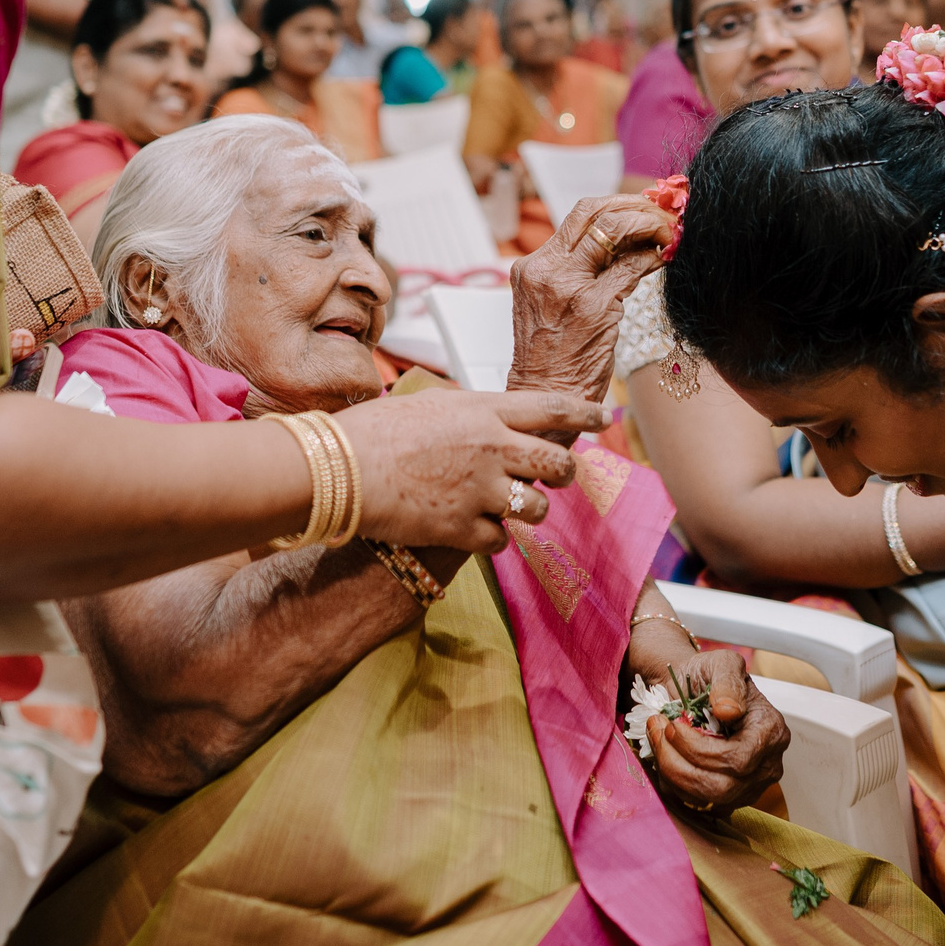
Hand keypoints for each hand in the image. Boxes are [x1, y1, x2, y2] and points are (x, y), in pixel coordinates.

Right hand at [337, 389, 608, 553]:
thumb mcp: (428, 404)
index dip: (584, 413)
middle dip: (565, 473)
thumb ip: (468, 413)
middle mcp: (490, 448)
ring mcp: (479, 490)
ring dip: (528, 510)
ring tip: (508, 507)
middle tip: (559, 476)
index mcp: (482, 411)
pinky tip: (473, 529)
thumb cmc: (373, 432)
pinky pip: (500, 541)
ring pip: (536, 508)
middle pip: (558, 463)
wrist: (340, 469)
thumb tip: (489, 420)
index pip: (551, 408)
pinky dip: (492, 539)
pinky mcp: (462, 528)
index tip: (604, 416)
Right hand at [505, 196, 673, 400]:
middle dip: (635, 206)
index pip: (579, 216)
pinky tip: (665, 259)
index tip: (644, 207)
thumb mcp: (553, 306)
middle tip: (663, 213)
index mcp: (532, 267)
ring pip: (614, 230)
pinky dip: (653, 258)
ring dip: (650, 225)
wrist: (546, 399)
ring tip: (670, 233)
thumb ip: (579, 273)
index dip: (617, 205)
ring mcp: (568, 287)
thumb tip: (628, 243)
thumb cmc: (553, 359)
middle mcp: (546, 270)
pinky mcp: (593, 306)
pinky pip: (632, 267)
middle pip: (594, 212)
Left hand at [645, 648, 788, 812]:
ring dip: (672, 770)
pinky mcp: (726, 798)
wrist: (691, 689)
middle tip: (658, 728)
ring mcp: (747, 786)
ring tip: (657, 737)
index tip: (675, 724)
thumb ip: (727, 680)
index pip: (740, 759)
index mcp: (771, 731)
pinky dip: (672, 780)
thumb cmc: (708, 676)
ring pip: (707, 798)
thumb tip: (728, 710)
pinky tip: (665, 754)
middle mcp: (765, 765)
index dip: (701, 749)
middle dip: (680, 761)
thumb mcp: (720, 662)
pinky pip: (696, 802)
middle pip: (723, 786)